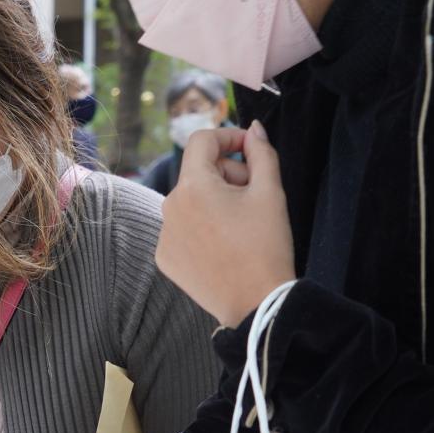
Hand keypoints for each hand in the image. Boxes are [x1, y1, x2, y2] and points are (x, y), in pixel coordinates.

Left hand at [156, 121, 295, 326]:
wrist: (256, 303)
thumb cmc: (266, 245)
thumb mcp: (270, 192)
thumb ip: (261, 153)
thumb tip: (255, 129)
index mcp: (191, 187)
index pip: (201, 141)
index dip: (228, 137)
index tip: (250, 149)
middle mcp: (168, 207)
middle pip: (198, 172)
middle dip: (228, 174)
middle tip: (256, 193)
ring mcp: (163, 234)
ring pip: (190, 201)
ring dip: (215, 200)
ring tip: (242, 223)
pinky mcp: (164, 257)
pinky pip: (182, 228)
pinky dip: (202, 227)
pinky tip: (225, 245)